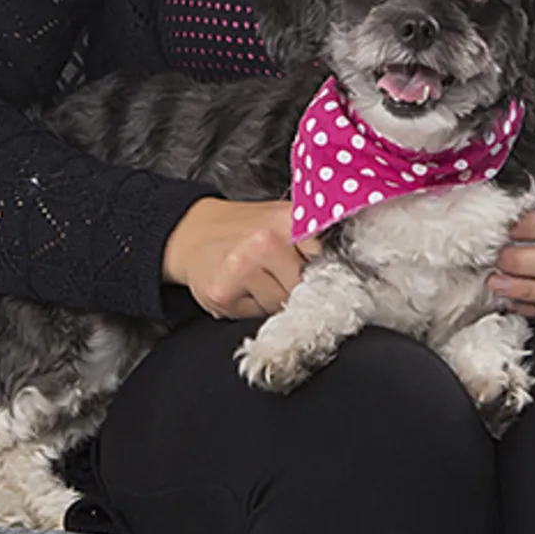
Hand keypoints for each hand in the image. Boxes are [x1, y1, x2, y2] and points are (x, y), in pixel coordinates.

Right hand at [161, 197, 323, 319]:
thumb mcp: (279, 218)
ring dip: (271, 298)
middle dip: (293, 285)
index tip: (318, 273)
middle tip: (274, 271)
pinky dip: (250, 306)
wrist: (193, 233)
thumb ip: (308, 236)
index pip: (325, 257)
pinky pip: (255, 315)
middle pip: (303, 287)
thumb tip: (341, 263)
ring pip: (280, 305)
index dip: (323, 269)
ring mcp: (243, 268)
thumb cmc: (243, 228)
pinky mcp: (224, 293)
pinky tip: (240, 287)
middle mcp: (265, 241)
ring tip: (255, 277)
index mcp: (286, 220)